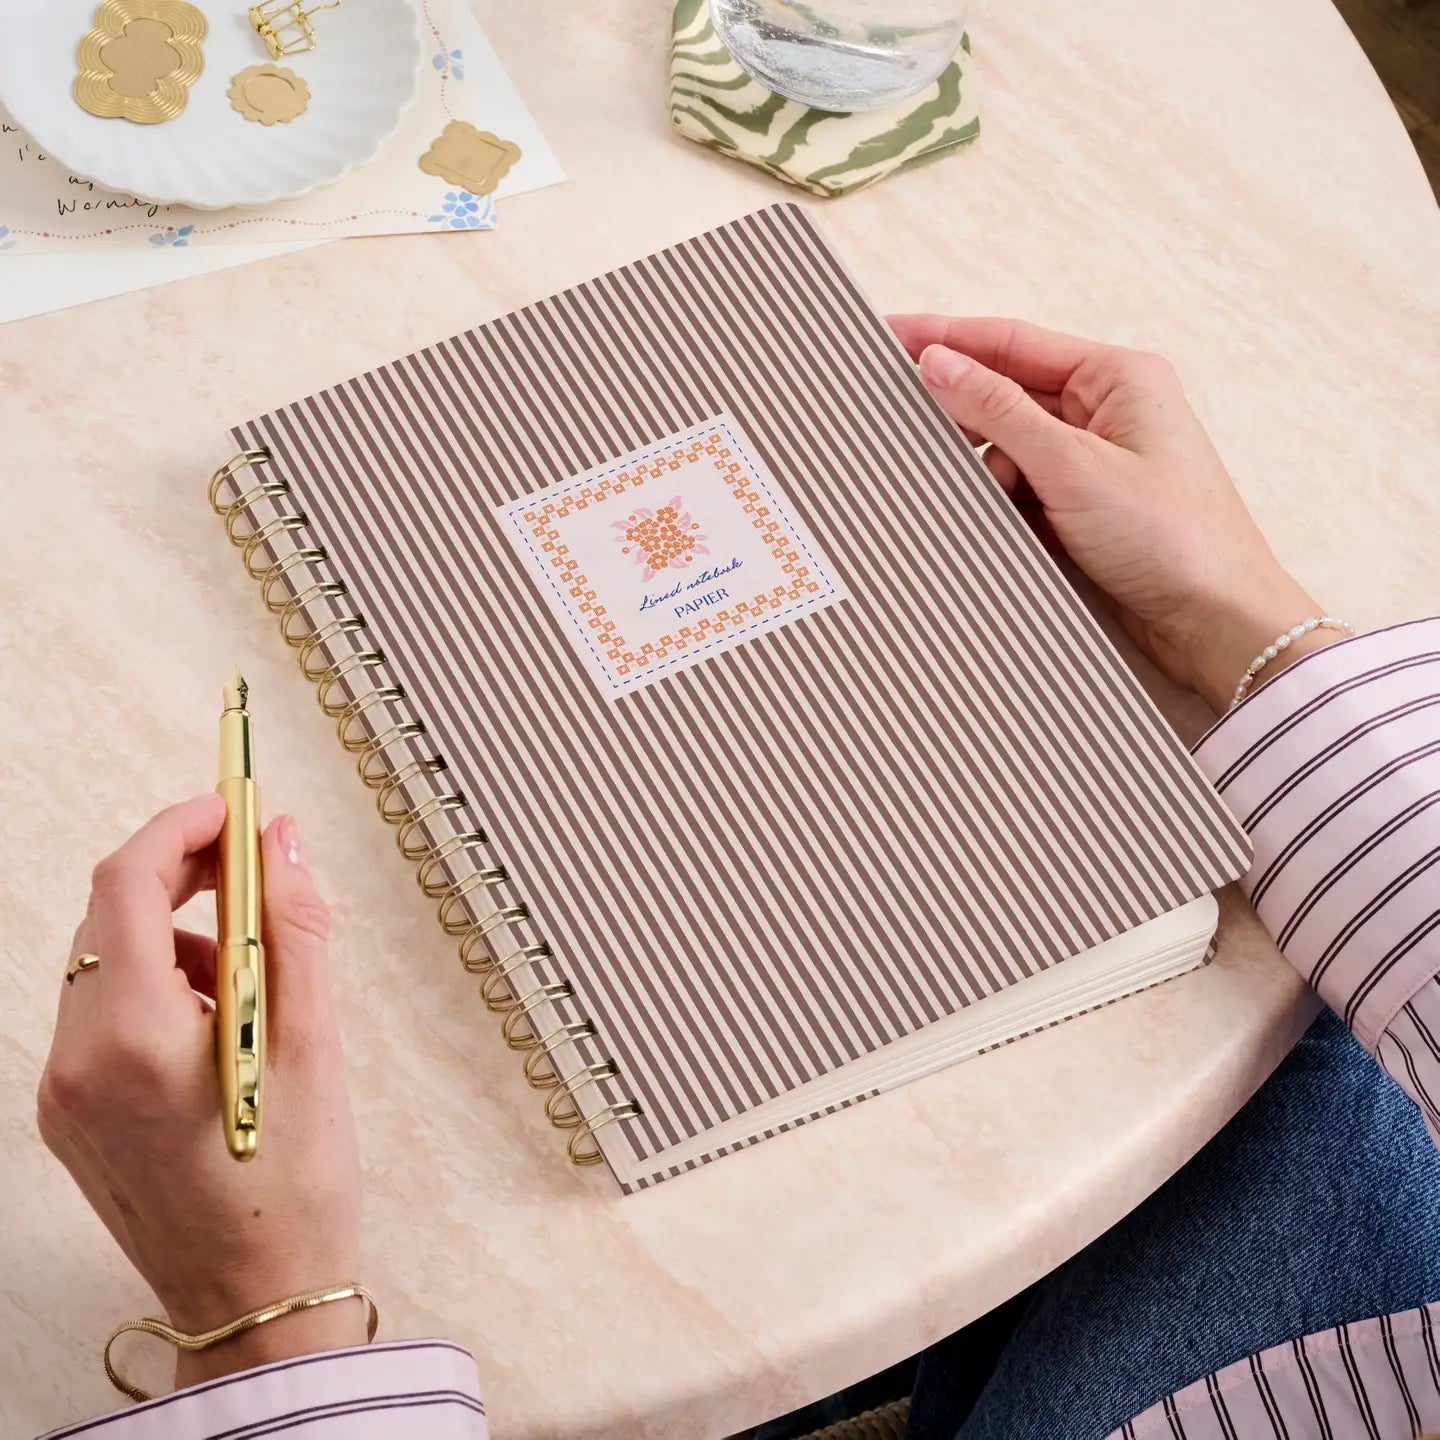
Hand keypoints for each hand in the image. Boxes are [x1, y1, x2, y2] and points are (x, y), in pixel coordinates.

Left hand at [38, 796, 364, 1390]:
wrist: (257, 1301)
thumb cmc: (296, 1187)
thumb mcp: (314, 1045)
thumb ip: (294, 929)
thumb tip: (281, 841)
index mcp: (136, 1040)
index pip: (126, 883)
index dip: (181, 829)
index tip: (233, 812)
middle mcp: (79, 1063)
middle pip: (107, 918)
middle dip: (181, 879)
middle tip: (254, 875)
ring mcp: (65, 1094)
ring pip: (104, 964)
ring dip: (173, 938)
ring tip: (251, 981)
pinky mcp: (70, 1117)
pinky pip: (101, 1016)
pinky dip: (155, 990)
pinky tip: (217, 1026)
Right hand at [888, 316, 1331, 711]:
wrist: (1218, 625)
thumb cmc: (1173, 538)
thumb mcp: (1073, 466)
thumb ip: (999, 410)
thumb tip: (938, 362)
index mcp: (1117, 377)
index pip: (1011, 342)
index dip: (945, 338)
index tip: (888, 336)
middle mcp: (1106, 411)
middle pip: (1005, 394)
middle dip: (959, 416)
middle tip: (897, 424)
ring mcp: (1094, 462)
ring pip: (1007, 449)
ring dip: (981, 473)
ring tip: (962, 500)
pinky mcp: (1084, 509)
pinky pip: (1021, 492)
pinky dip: (998, 505)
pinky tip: (985, 524)